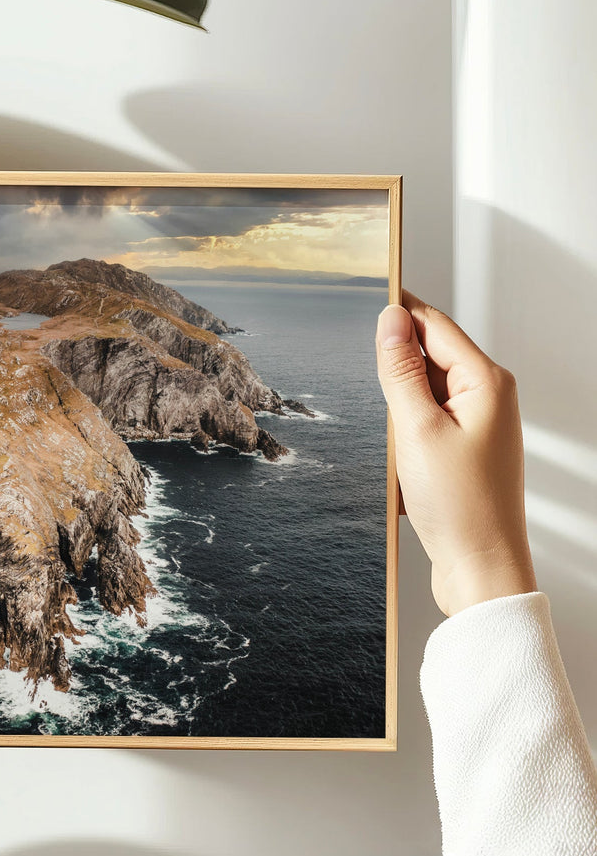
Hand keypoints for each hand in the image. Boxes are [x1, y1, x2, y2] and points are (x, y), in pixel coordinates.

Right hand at [375, 291, 536, 616]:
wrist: (481, 568)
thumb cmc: (459, 506)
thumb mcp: (417, 430)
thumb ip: (401, 371)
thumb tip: (391, 320)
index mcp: (487, 383)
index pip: (435, 326)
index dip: (399, 309)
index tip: (366, 288)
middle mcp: (489, 398)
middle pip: (430, 357)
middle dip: (395, 368)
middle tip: (370, 389)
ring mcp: (478, 425)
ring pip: (424, 393)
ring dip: (398, 409)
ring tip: (396, 447)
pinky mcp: (465, 450)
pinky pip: (426, 423)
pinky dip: (405, 434)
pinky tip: (401, 464)